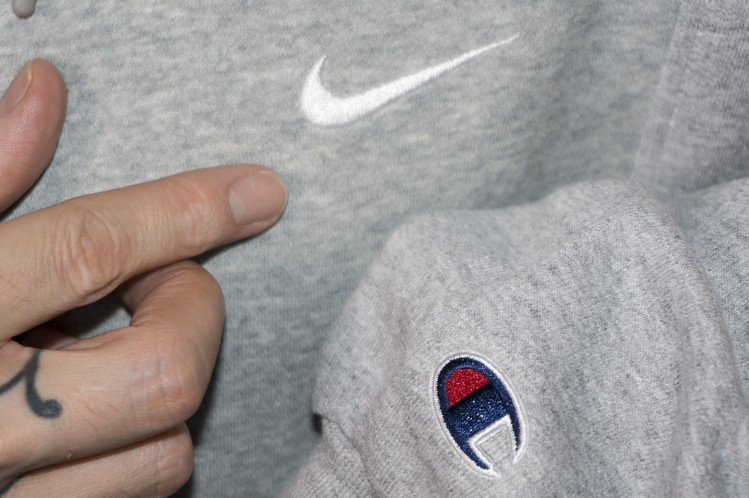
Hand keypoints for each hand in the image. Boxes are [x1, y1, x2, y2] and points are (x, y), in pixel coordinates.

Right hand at [0, 60, 286, 495]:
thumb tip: (42, 97)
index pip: (90, 249)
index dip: (186, 211)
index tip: (253, 192)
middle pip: (163, 371)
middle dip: (192, 315)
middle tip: (159, 284)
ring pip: (162, 455)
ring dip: (164, 390)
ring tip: (110, 350)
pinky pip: (126, 497)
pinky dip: (132, 447)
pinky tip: (88, 410)